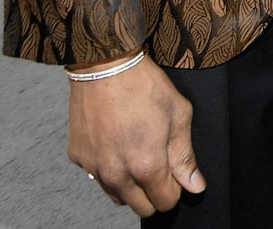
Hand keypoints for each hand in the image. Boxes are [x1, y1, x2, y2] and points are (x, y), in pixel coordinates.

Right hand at [67, 55, 203, 215]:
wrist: (105, 66)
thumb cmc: (145, 86)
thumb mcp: (179, 116)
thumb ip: (185, 157)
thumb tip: (195, 186)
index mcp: (146, 166)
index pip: (164, 202)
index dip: (175, 189)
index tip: (175, 173)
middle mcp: (116, 174)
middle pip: (140, 207)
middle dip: (153, 192)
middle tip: (158, 164)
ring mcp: (93, 167)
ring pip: (117, 196)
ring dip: (130, 184)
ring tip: (137, 152)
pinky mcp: (78, 157)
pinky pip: (97, 176)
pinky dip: (108, 168)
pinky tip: (116, 143)